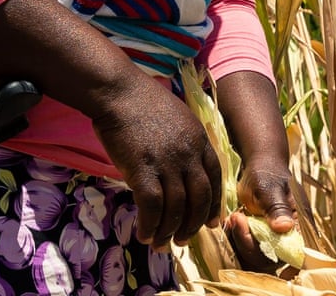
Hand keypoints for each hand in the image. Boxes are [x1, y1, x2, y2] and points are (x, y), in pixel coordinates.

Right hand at [90, 74, 222, 248]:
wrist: (119, 91)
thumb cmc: (142, 101)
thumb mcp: (176, 118)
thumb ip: (184, 143)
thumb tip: (181, 172)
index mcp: (198, 139)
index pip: (215, 178)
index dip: (214, 204)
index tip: (212, 222)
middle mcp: (188, 153)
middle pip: (199, 198)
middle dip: (193, 224)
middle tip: (184, 240)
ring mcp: (167, 162)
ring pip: (176, 208)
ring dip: (169, 231)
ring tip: (160, 243)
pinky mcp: (144, 169)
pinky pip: (152, 207)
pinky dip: (150, 225)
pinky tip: (143, 234)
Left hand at [227, 157, 297, 273]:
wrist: (259, 168)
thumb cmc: (268, 174)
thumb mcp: (271, 188)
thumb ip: (278, 207)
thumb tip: (285, 227)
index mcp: (299, 229)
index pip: (283, 254)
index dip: (261, 247)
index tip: (243, 222)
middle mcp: (288, 242)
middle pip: (266, 261)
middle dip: (245, 243)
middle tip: (234, 217)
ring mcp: (273, 244)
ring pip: (253, 261)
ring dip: (237, 243)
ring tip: (232, 219)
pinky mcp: (260, 244)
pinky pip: (246, 254)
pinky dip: (235, 242)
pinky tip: (231, 223)